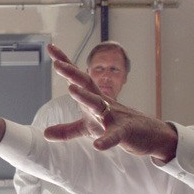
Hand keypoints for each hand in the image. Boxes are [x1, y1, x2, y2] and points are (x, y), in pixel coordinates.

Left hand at [45, 44, 177, 162]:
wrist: (149, 135)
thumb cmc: (116, 125)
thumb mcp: (88, 128)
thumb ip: (67, 130)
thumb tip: (45, 133)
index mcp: (94, 98)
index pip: (78, 78)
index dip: (65, 64)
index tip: (51, 48)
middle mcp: (103, 103)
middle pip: (87, 84)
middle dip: (72, 74)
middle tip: (57, 64)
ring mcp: (114, 116)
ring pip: (98, 104)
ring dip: (85, 97)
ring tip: (71, 90)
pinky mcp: (124, 132)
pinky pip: (114, 136)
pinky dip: (106, 140)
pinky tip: (98, 145)